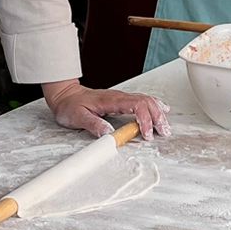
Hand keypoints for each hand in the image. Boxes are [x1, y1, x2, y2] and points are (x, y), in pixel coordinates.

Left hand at [43, 80, 170, 138]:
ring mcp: (121, 97)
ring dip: (158, 113)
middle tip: (163, 132)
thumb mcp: (77, 117)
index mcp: (111, 100)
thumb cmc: (70, 105)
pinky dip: (154, 106)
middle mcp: (119, 97)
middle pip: (146, 102)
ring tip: (165, 127)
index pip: (136, 105)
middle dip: (157, 117)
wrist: (65, 95)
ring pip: (146, 100)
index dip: (145, 120)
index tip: (146, 134)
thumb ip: (93, 124)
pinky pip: (142, 101)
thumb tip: (109, 134)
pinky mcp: (121, 101)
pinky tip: (160, 110)